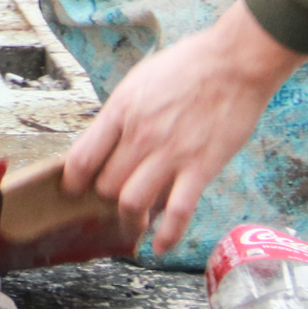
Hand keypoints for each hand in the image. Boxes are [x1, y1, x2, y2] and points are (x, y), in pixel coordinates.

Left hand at [64, 0, 306, 251]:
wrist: (234, 62)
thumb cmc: (188, 66)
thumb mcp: (140, 81)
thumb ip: (121, 114)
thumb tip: (106, 142)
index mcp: (121, 110)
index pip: (81, 158)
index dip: (73, 182)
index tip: (75, 190)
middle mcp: (140, 134)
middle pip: (106, 185)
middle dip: (105, 200)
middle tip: (112, 204)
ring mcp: (170, 154)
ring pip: (133, 204)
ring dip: (130, 221)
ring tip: (133, 225)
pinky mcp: (200, 168)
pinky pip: (177, 213)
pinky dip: (166, 236)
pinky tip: (161, 246)